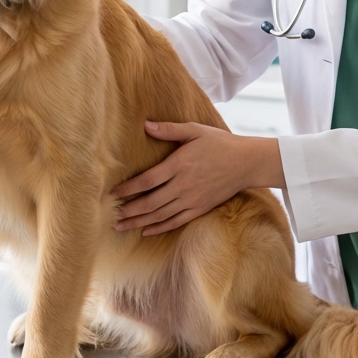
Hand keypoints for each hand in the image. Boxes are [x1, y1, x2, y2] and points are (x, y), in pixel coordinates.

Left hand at [111, 121, 284, 235]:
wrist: (246, 163)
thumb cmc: (219, 143)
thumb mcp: (195, 130)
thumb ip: (169, 129)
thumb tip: (145, 125)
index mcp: (179, 165)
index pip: (147, 181)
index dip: (128, 189)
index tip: (112, 194)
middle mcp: (183, 186)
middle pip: (150, 202)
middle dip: (129, 211)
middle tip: (111, 217)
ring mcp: (192, 200)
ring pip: (160, 215)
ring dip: (139, 222)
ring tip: (121, 227)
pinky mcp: (200, 208)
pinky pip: (176, 222)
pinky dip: (160, 228)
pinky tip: (146, 231)